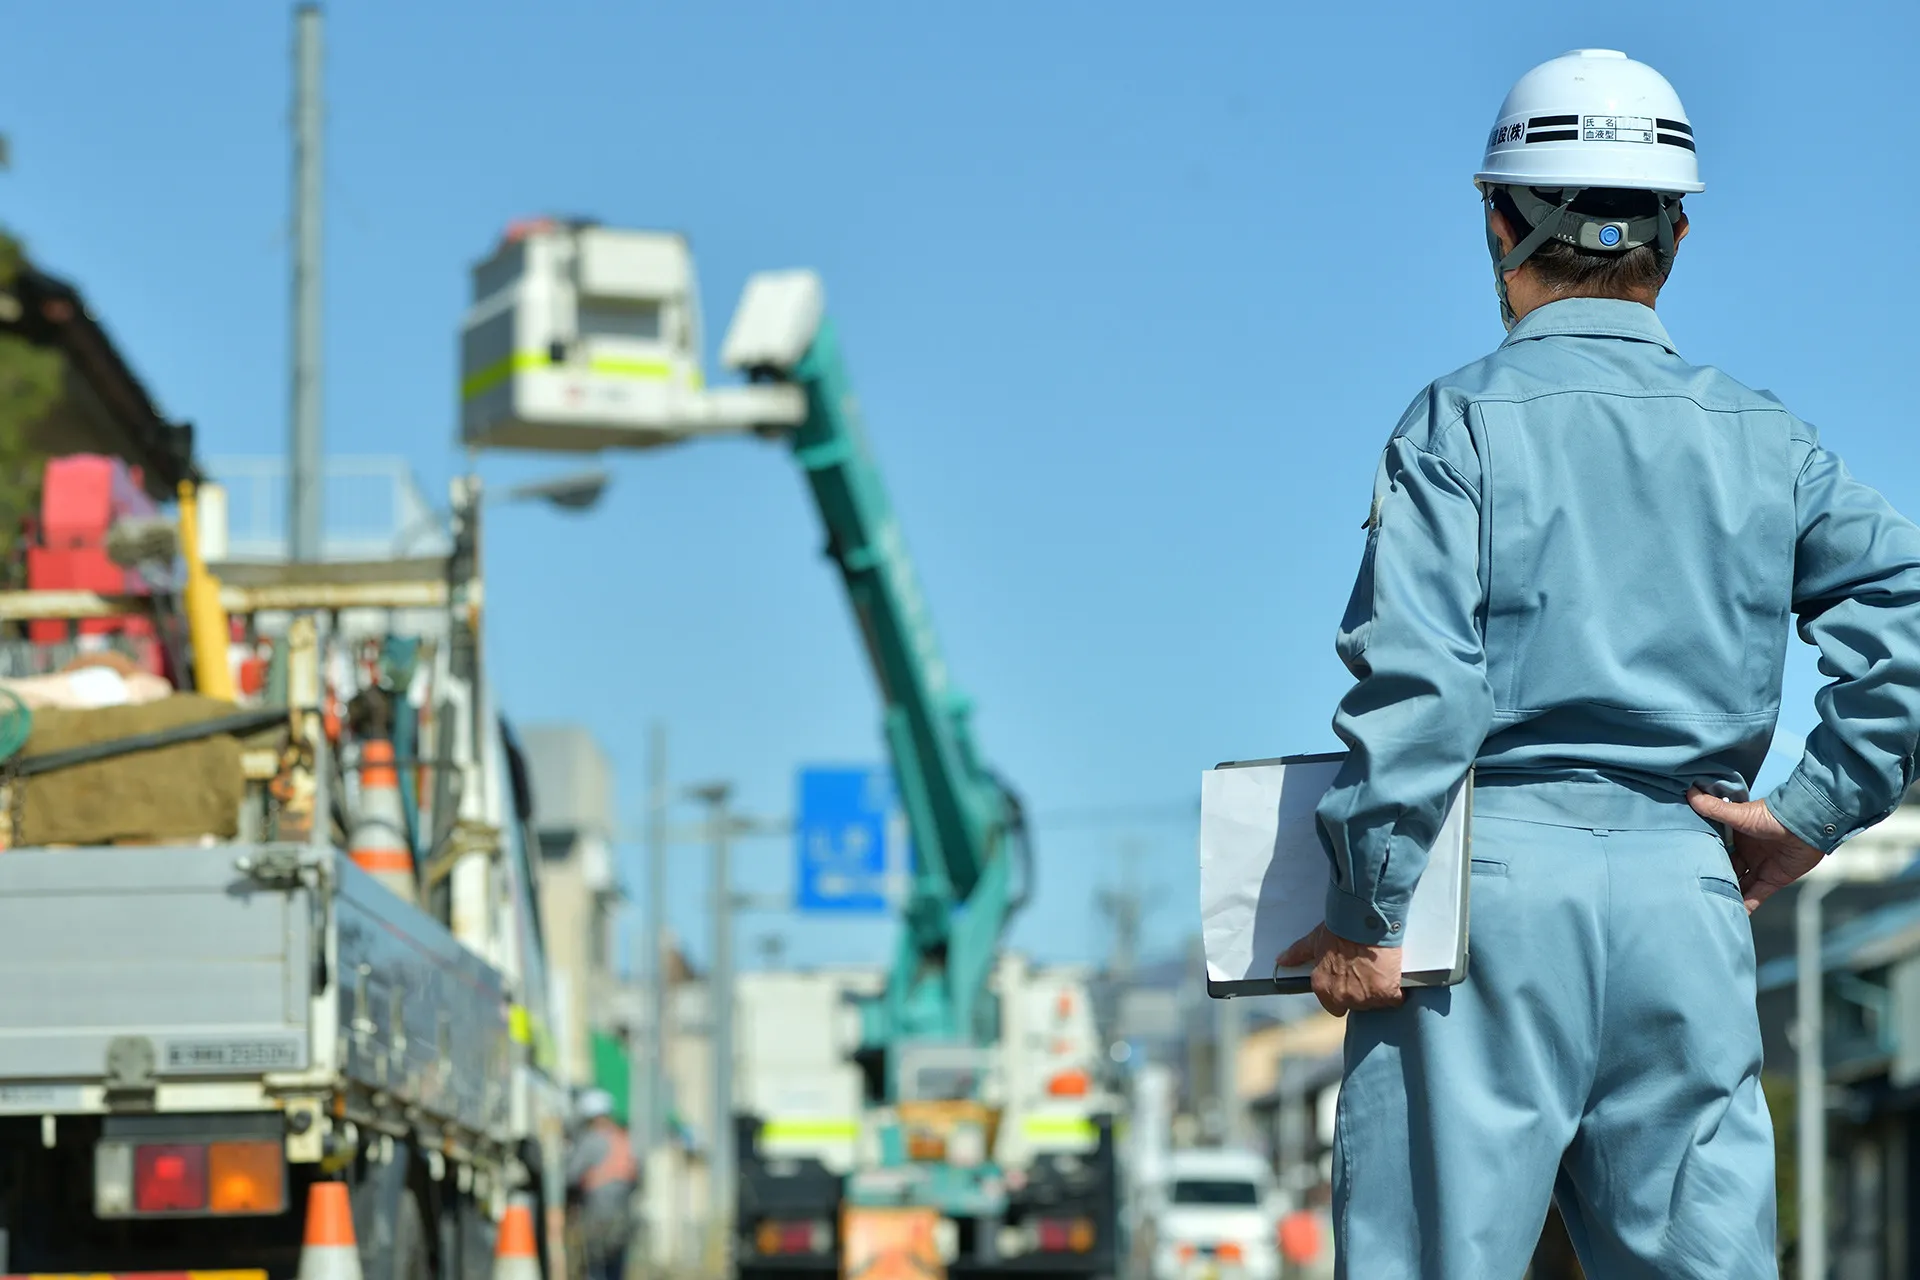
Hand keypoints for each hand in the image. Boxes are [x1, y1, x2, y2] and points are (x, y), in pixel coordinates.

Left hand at [1277, 923, 1404, 1016]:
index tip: (1350, 982)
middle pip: (1357, 1006)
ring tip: (1378, 971)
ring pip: (1376, 1004)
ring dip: (1379, 992)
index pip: (1334, 1007)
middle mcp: (1343, 996)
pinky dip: (1396, 990)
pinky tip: (1394, 976)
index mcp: (1323, 988)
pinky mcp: (1386, 993)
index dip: (1344, 994)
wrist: (1364, 921)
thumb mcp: (1314, 941)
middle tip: (1366, 972)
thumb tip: (1282, 960)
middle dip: (1362, 992)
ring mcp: (1365, 997)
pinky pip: (1395, 999)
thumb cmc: (1339, 929)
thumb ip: (1298, 954)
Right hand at [1686, 786, 1825, 913]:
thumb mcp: (1739, 814)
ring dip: (1729, 895)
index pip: (1715, 850)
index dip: (1702, 859)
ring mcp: (1759, 867)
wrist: (1808, 825)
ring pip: (1739, 885)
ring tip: (1711, 907)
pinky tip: (1735, 915)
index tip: (1685, 868)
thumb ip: (1715, 808)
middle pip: (1726, 870)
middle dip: (1714, 880)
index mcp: (1735, 836)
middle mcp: (1746, 853)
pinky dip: (1747, 906)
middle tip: (1695, 892)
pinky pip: (1756, 896)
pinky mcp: (1773, 880)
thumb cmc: (1773, 815)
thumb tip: (1690, 793)